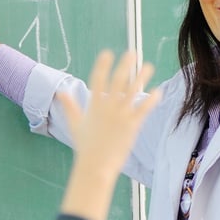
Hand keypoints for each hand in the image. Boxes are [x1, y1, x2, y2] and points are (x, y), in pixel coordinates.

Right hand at [59, 50, 159, 219]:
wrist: (95, 166)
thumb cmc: (85, 146)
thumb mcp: (75, 124)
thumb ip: (70, 106)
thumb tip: (60, 93)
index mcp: (93, 105)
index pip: (97, 80)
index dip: (102, 65)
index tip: (108, 53)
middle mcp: (107, 108)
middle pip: (117, 81)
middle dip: (125, 65)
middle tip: (132, 53)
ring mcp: (120, 116)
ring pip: (133, 91)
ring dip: (141, 77)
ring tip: (148, 65)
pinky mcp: (132, 126)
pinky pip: (144, 109)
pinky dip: (151, 99)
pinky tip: (158, 90)